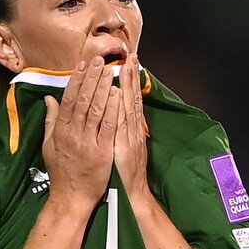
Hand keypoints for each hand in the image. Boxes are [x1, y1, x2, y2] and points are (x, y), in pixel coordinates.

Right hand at [42, 57, 120, 215]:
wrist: (71, 198)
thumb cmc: (61, 172)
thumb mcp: (49, 145)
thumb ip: (51, 121)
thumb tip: (49, 99)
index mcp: (60, 131)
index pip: (69, 99)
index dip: (76, 79)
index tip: (83, 64)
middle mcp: (73, 134)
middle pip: (82, 100)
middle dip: (91, 78)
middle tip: (99, 59)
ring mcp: (87, 143)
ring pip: (95, 110)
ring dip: (102, 88)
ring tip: (109, 70)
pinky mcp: (102, 152)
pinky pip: (108, 127)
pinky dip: (112, 109)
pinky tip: (116, 94)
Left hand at [114, 53, 149, 204]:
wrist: (133, 194)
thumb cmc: (125, 173)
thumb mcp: (120, 147)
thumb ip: (117, 129)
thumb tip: (115, 114)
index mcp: (130, 128)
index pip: (129, 99)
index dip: (128, 80)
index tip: (127, 61)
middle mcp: (133, 129)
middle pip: (132, 97)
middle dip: (131, 76)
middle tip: (131, 54)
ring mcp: (132, 136)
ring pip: (130, 106)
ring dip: (129, 85)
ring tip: (127, 65)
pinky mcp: (127, 146)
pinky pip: (123, 124)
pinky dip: (121, 108)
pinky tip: (119, 94)